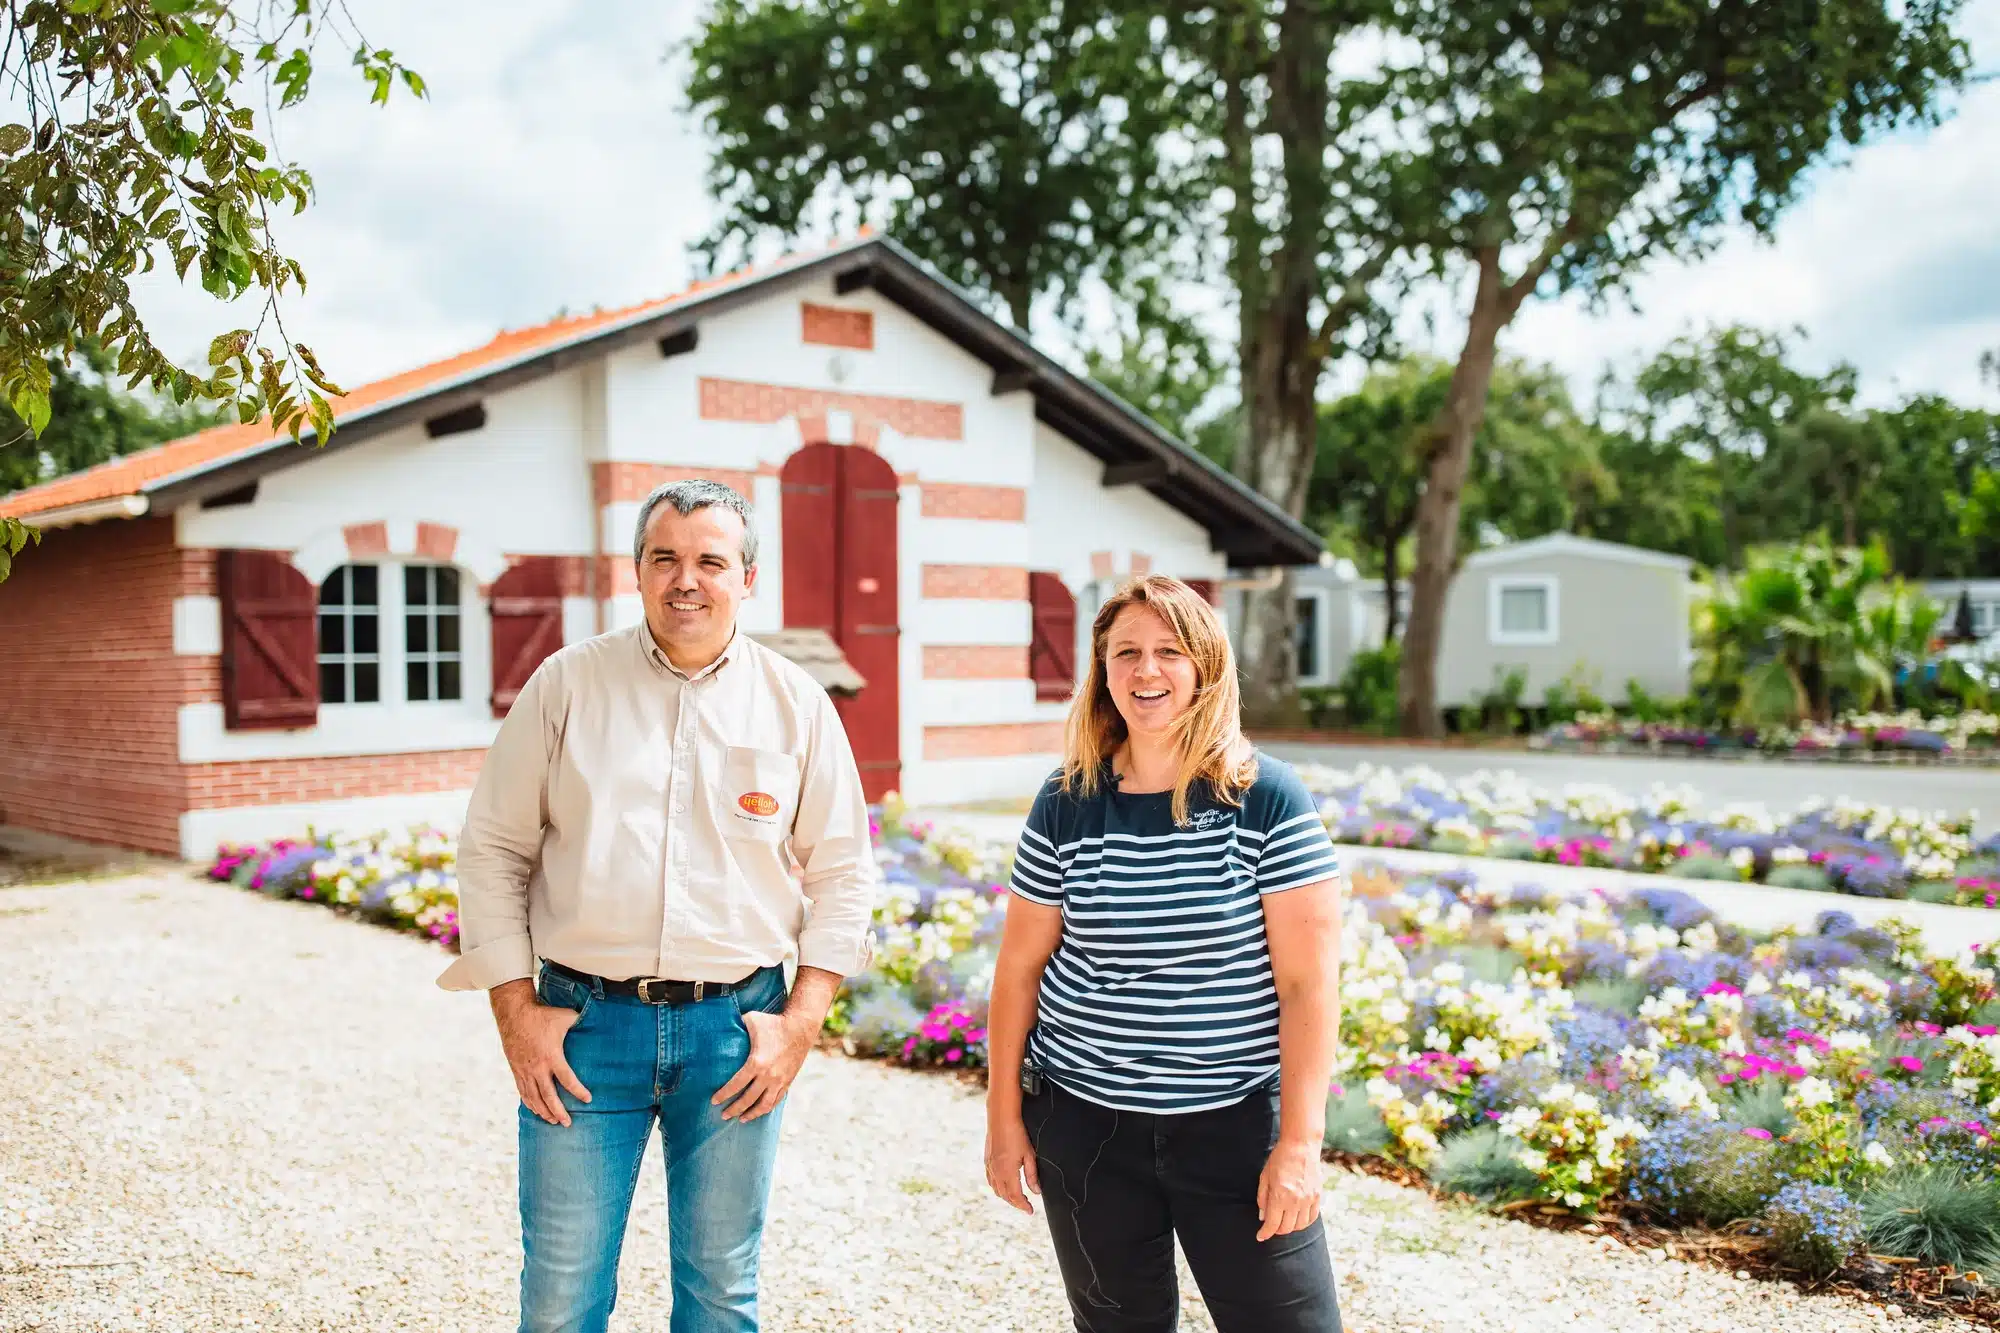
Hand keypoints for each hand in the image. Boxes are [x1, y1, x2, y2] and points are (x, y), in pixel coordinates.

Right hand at [492, 979, 589, 1127]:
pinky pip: (523, 1092)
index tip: (588, 1099)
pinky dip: (530, 1104)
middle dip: (558, 1111)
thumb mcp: (565, 1016)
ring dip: (544, 1111)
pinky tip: (537, 1111)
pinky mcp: (516, 1070)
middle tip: (568, 1123)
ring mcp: (525, 1070)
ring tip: (554, 1121)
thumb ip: (581, 1022)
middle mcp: (537, 1067)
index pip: (567, 1078)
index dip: (578, 1091)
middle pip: (548, 1095)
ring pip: (534, 1097)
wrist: (514, 1014)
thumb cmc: (542, 1015)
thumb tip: (599, 1021)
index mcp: (551, 1055)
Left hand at [713, 1010, 813, 1122]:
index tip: (714, 1101)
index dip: (723, 1095)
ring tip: (741, 1119)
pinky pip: (776, 1100)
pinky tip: (759, 1111)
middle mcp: (768, 1075)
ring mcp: (779, 1080)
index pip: (736, 1085)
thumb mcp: (752, 1020)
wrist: (801, 1027)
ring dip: (751, 1114)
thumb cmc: (774, 1022)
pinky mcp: (788, 1081)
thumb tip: (722, 1027)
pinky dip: (766, 1108)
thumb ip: (736, 1026)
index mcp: (756, 1063)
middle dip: (734, 1109)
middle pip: (747, 1100)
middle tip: (724, 1115)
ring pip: (764, 1105)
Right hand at [985, 1115, 1040, 1213]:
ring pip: (997, 1190)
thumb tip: (1036, 1192)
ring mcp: (990, 1167)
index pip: (1016, 1196)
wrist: (1001, 1118)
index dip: (1023, 1205)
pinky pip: (990, 1181)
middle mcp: (996, 1172)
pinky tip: (1004, 1186)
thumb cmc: (1018, 1134)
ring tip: (1017, 1198)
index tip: (1030, 1211)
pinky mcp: (987, 1161)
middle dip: (1016, 1203)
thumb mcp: (1029, 1155)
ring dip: (1006, 1197)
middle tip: (1026, 1206)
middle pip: (1005, 1196)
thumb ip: (1032, 1175)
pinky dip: (998, 1188)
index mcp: (1008, 1172)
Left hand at [1256, 1138, 1323, 1241]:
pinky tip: (1297, 1219)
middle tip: (1271, 1226)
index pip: (1272, 1224)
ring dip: (1290, 1227)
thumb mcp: (1264, 1177)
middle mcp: (1295, 1201)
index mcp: (1279, 1195)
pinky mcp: (1317, 1196)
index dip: (1265, 1233)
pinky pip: (1312, 1218)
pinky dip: (1304, 1222)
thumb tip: (1263, 1217)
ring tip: (1283, 1222)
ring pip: (1300, 1226)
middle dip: (1276, 1230)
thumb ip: (1262, 1198)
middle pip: (1286, 1228)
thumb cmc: (1279, 1158)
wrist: (1301, 1145)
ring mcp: (1308, 1199)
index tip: (1260, 1236)